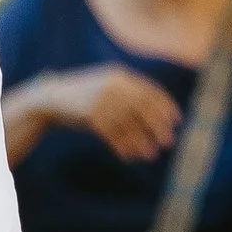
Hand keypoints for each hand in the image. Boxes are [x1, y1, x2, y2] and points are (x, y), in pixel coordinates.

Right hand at [49, 66, 187, 161]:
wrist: (54, 97)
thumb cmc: (85, 94)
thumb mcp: (107, 85)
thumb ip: (128, 93)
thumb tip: (156, 112)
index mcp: (119, 75)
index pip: (150, 90)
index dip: (166, 105)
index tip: (177, 120)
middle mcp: (113, 86)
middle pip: (143, 107)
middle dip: (158, 125)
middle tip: (169, 141)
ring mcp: (102, 100)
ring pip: (130, 125)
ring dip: (142, 141)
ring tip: (151, 154)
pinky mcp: (92, 116)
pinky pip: (114, 135)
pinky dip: (124, 146)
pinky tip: (130, 155)